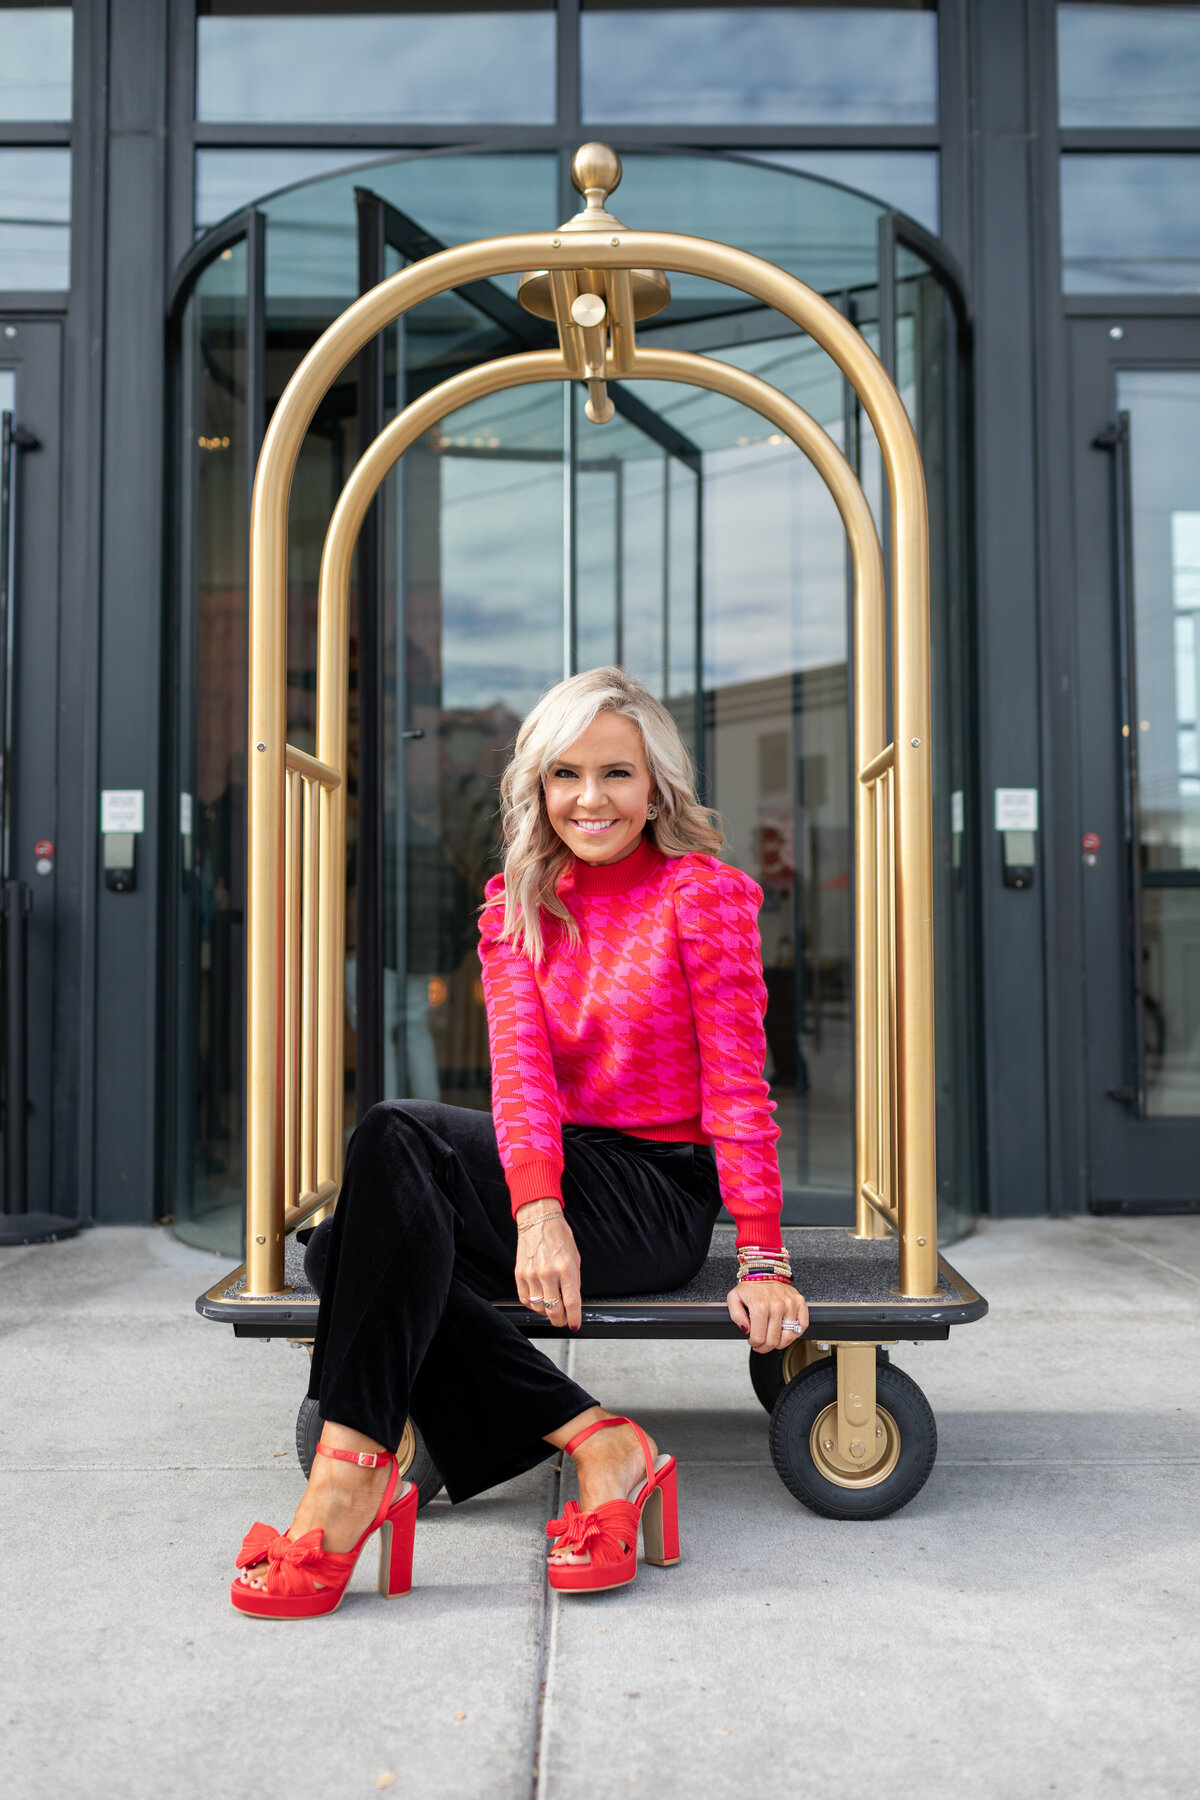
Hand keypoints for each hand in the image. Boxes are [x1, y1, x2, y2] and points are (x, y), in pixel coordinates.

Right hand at [515, 1201, 581, 1330]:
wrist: (538, 1219)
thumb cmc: (558, 1235)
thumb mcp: (575, 1257)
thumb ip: (574, 1280)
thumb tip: (572, 1301)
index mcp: (566, 1268)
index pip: (572, 1302)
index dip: (574, 1318)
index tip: (575, 1324)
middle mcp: (548, 1272)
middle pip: (553, 1309)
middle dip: (560, 1320)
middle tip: (563, 1320)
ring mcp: (532, 1274)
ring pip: (538, 1307)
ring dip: (546, 1313)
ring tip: (551, 1308)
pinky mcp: (519, 1274)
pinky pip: (525, 1299)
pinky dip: (532, 1305)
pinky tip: (538, 1301)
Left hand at [727, 1279, 808, 1353]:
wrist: (765, 1271)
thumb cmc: (751, 1286)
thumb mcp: (734, 1298)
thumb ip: (736, 1316)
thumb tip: (746, 1330)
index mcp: (760, 1305)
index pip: (759, 1338)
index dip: (755, 1344)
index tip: (753, 1342)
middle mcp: (777, 1305)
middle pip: (773, 1340)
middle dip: (765, 1347)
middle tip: (762, 1344)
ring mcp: (790, 1304)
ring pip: (788, 1337)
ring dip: (780, 1343)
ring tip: (773, 1339)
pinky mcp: (800, 1303)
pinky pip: (802, 1326)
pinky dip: (795, 1334)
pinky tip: (785, 1332)